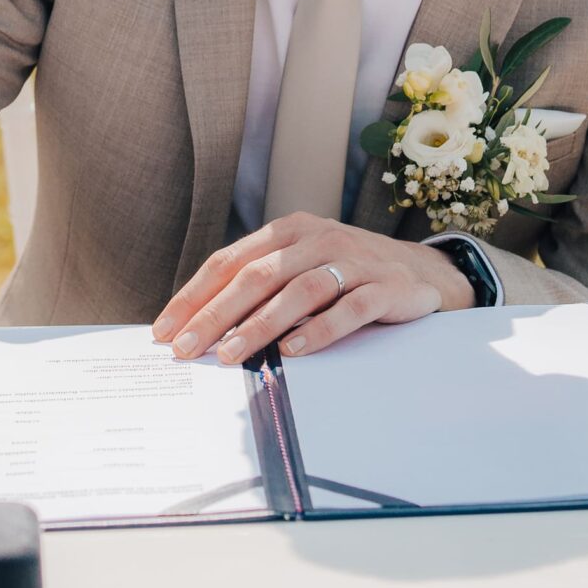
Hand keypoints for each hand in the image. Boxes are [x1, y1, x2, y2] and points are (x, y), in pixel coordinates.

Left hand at [152, 214, 471, 365]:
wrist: (421, 274)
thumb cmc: (347, 275)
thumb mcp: (301, 267)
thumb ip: (261, 287)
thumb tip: (201, 327)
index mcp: (288, 232)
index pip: (229, 262)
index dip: (193, 295)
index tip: (165, 329)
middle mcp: (317, 239)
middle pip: (256, 276)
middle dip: (214, 315)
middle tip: (186, 348)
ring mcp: (353, 262)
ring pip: (297, 292)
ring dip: (258, 326)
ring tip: (230, 356)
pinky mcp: (385, 287)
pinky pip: (348, 309)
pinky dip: (318, 331)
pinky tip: (293, 352)